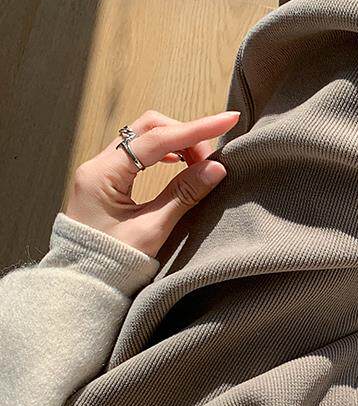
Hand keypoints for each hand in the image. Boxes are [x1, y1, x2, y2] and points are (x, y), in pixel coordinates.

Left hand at [64, 109, 239, 257]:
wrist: (83, 285)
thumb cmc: (112, 264)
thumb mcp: (152, 231)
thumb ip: (184, 196)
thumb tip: (217, 168)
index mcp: (102, 175)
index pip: (156, 139)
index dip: (195, 130)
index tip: (227, 120)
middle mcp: (98, 165)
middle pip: (148, 128)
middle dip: (185, 135)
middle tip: (212, 159)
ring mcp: (100, 170)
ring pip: (143, 137)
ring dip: (176, 142)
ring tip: (200, 164)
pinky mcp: (106, 179)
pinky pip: (137, 152)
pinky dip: (164, 152)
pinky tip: (180, 163)